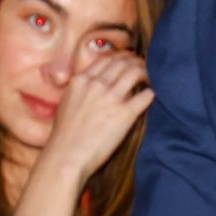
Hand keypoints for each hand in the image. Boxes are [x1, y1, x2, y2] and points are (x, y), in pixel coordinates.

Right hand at [43, 51, 153, 181]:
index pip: (106, 60)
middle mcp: (96, 85)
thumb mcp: (66, 104)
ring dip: (146, 73)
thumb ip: (81, 90)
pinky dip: (151, 93)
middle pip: (123, 63)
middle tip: (143, 68)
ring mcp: (111, 98)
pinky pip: (146, 95)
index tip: (127, 62)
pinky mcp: (125, 113)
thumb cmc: (63, 136)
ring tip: (150, 78)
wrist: (65, 157)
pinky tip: (152, 95)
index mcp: (80, 81)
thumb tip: (95, 85)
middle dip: (136, 62)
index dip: (120, 58)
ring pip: (136, 72)